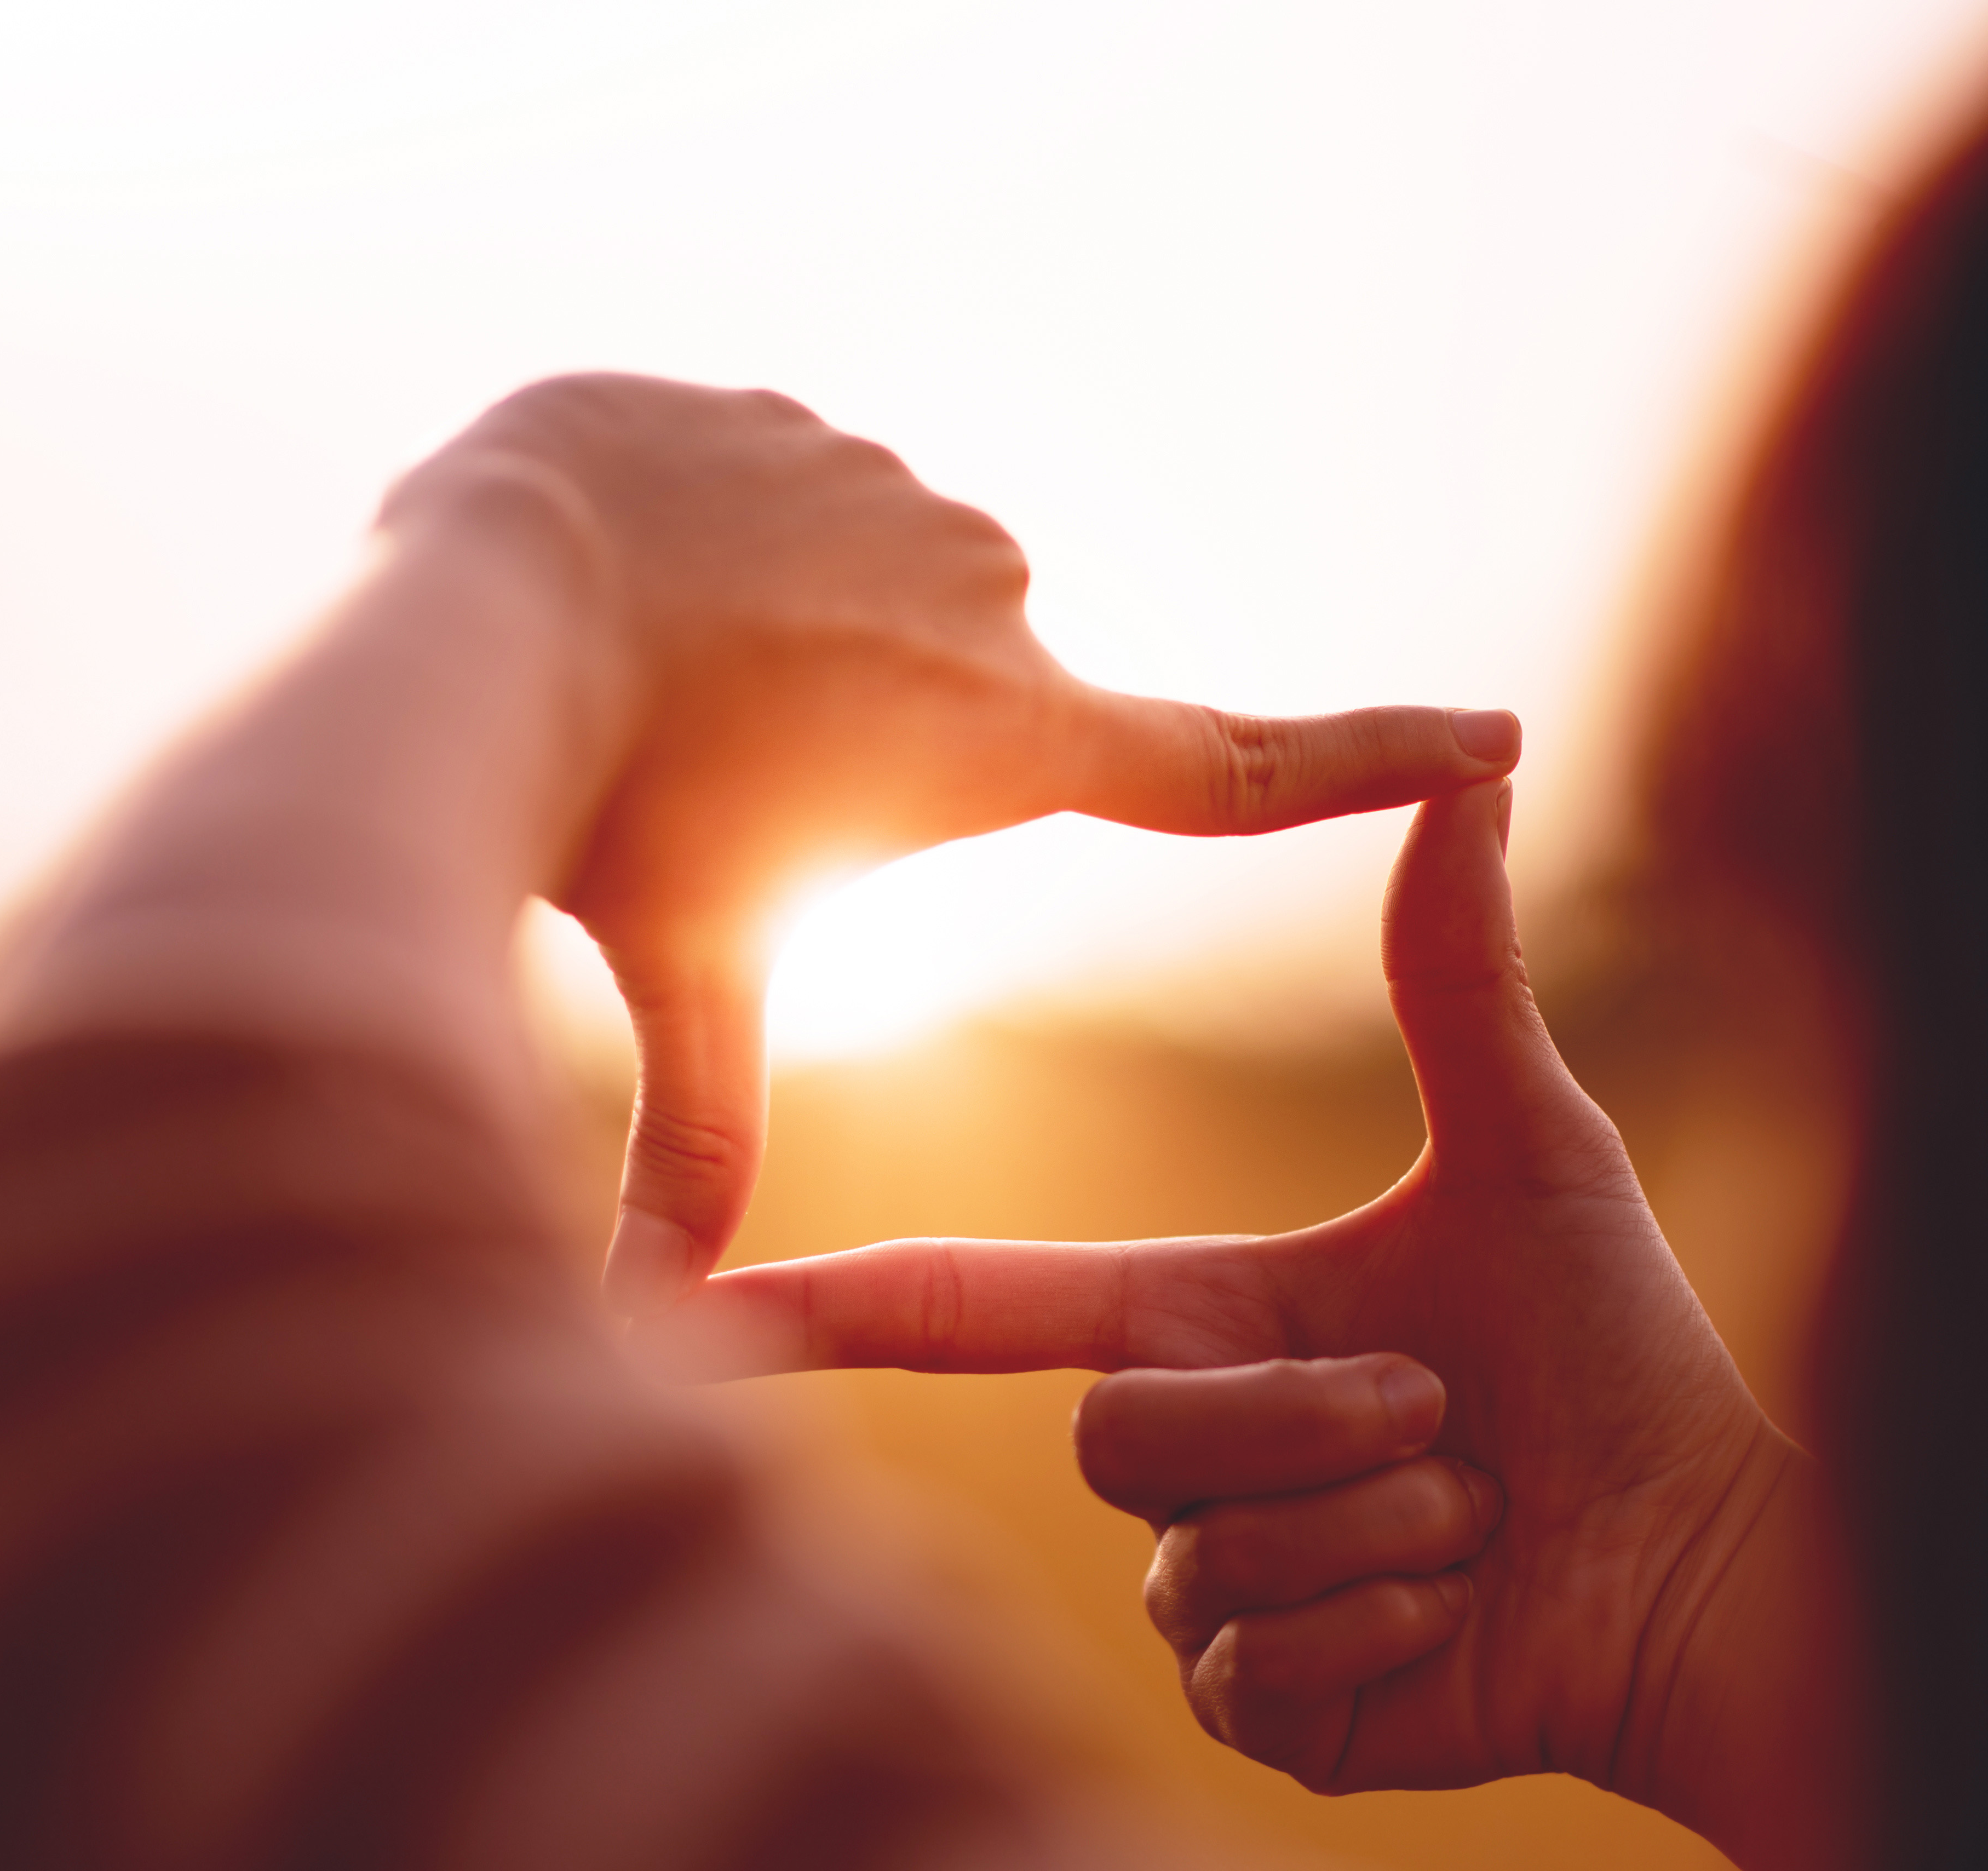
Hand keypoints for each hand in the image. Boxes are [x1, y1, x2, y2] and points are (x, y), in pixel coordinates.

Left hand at [382, 375, 1520, 1310]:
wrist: (494, 587)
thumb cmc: (601, 805)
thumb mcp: (680, 973)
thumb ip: (696, 1138)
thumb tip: (638, 1333)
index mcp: (1004, 738)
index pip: (1240, 769)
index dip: (1377, 762)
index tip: (1493, 737)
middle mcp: (994, 602)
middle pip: (952, 707)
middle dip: (854, 744)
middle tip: (718, 771)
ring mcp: (905, 490)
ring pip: (858, 599)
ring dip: (776, 644)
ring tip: (654, 678)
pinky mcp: (815, 420)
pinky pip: (785, 503)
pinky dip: (716, 554)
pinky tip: (630, 579)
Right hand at [647, 784, 1841, 1870]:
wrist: (1696, 1557)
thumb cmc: (1616, 1349)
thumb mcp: (1527, 1147)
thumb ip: (1457, 972)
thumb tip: (1472, 769)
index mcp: (1197, 1318)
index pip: (973, 1309)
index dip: (821, 1309)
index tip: (672, 1310)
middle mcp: (1180, 1454)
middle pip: (1116, 1433)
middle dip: (1309, 1417)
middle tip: (1444, 1414)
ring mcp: (1206, 1592)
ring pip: (1197, 1553)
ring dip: (1374, 1521)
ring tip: (1470, 1509)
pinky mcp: (1261, 1708)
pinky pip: (1253, 1664)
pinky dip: (1387, 1625)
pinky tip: (1460, 1611)